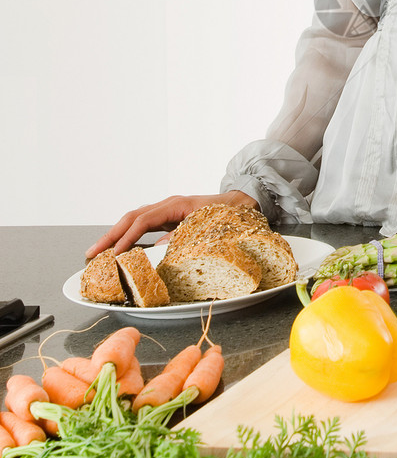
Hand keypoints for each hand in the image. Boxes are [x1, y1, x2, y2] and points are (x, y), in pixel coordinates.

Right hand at [84, 189, 257, 257]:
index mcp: (175, 205)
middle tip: (91, 253)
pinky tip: (119, 249)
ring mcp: (167, 211)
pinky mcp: (169, 219)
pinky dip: (129, 236)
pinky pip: (143, 226)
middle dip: (110, 236)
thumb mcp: (207, 227)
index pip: (142, 221)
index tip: (114, 254)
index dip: (126, 238)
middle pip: (131, 218)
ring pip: (134, 221)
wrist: (243, 202)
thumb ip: (183, 237)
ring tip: (98, 253)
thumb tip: (158, 250)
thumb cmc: (229, 214)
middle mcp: (167, 205)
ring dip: (115, 236)